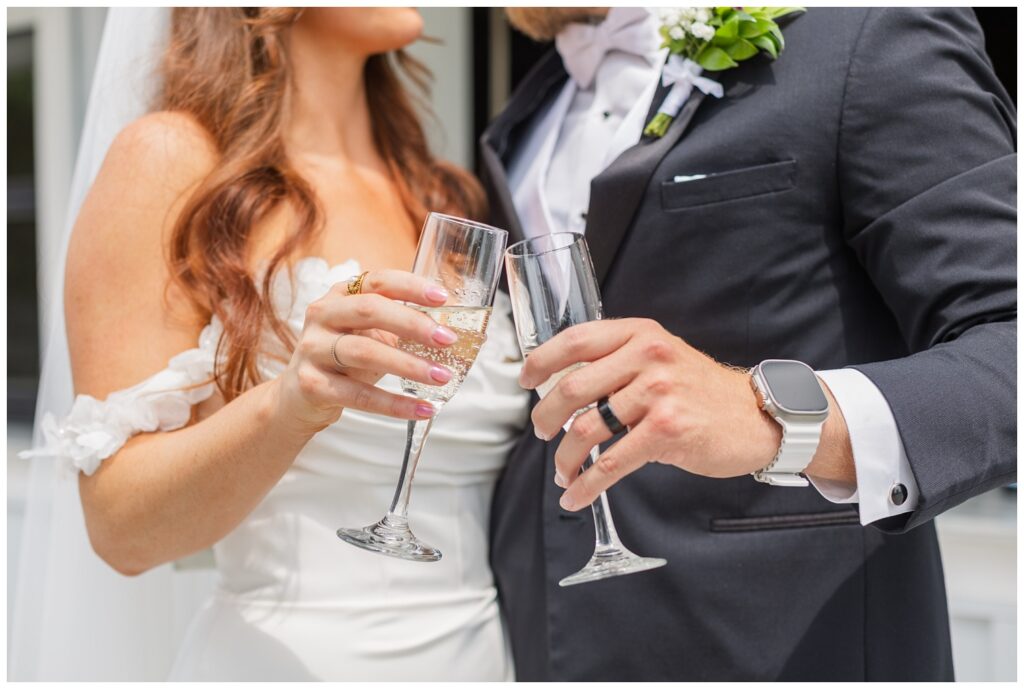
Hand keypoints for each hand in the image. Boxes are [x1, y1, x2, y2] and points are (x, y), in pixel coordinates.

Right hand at [273, 269, 457, 432]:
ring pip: (364, 352)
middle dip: (414, 324)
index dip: (411, 287)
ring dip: (408, 365)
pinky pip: (358, 395)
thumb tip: (452, 328)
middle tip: (448, 340)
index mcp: (341, 294)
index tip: (443, 298)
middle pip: (369, 310)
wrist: (299, 397)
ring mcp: (312, 348)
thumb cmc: (345, 360)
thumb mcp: (370, 334)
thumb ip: (402, 325)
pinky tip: (422, 408)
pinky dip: (394, 404)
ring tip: (442, 376)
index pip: (378, 281)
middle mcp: (322, 314)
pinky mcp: (311, 383)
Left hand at [520, 319, 787, 510]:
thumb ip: (618, 362)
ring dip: (565, 457)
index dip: (542, 361)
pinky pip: (611, 462)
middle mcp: (648, 357)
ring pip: (586, 429)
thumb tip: (564, 385)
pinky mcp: (666, 431)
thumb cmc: (701, 391)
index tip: (526, 380)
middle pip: (572, 388)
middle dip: (545, 417)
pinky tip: (576, 495)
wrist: (756, 416)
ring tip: (562, 470)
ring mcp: (658, 393)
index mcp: (640, 334)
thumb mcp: (661, 356)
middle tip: (540, 433)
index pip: (576, 340)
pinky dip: (587, 484)